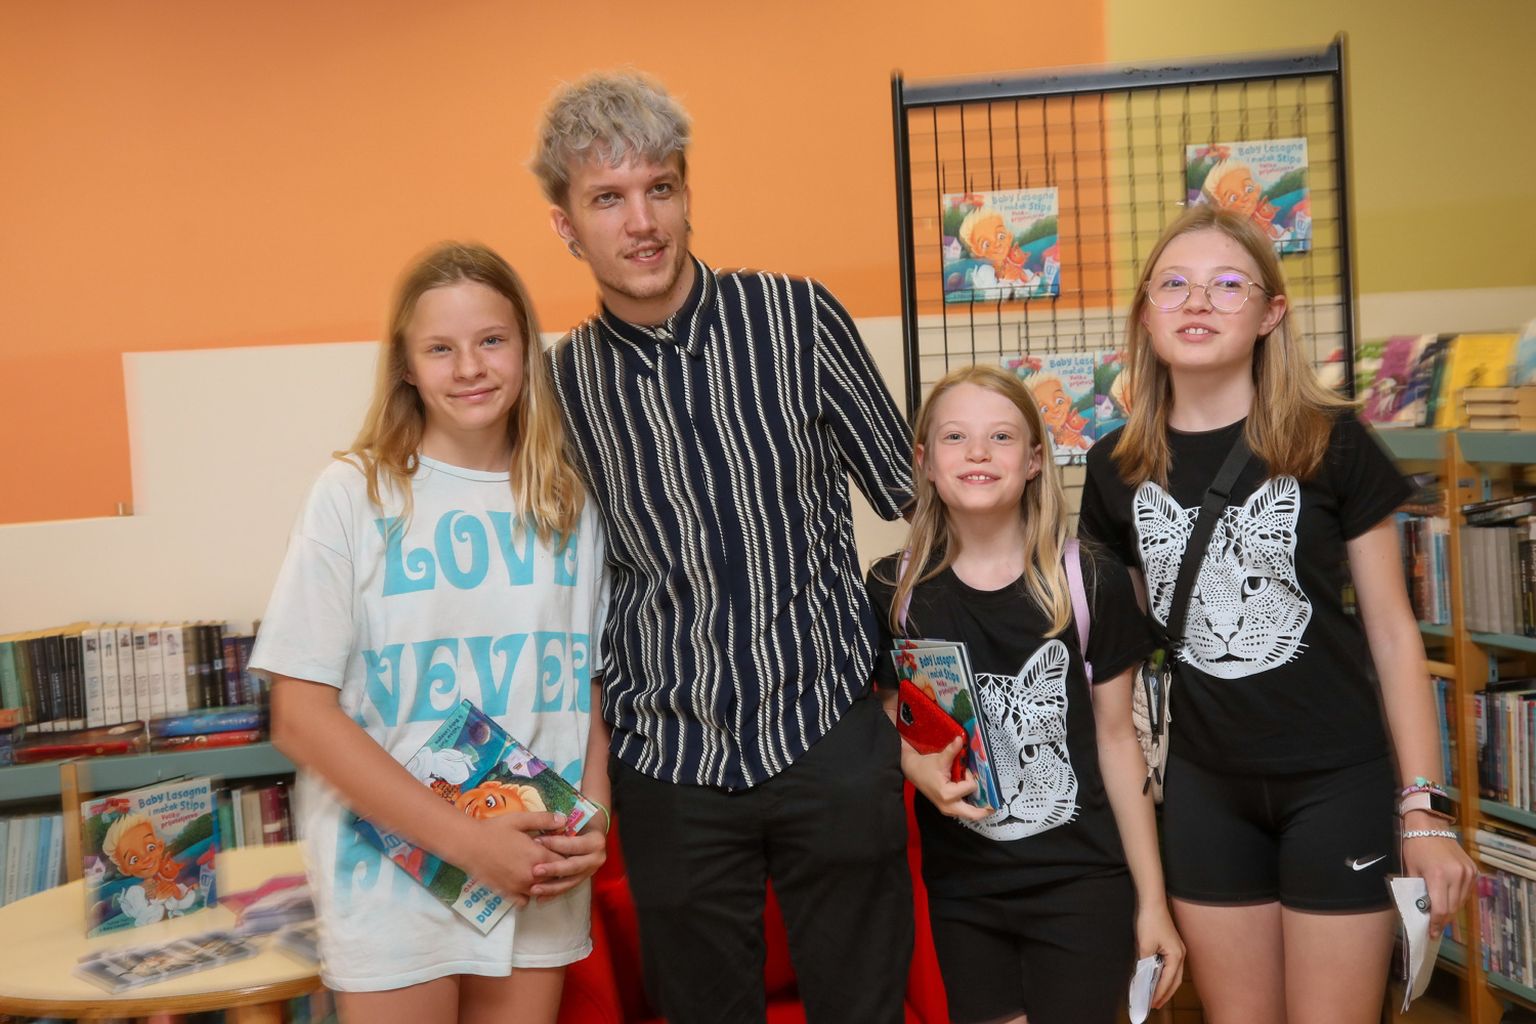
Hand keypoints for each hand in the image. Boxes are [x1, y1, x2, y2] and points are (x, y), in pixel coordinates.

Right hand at [453, 810, 567, 906]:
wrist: (468, 845)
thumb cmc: (494, 830)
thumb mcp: (520, 819)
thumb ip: (543, 820)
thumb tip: (564, 820)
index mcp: (539, 856)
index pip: (564, 861)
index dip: (565, 855)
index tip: (561, 850)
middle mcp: (532, 876)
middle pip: (556, 879)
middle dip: (556, 870)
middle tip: (550, 860)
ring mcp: (519, 887)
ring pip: (541, 891)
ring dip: (543, 883)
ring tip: (538, 871)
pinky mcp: (507, 894)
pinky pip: (524, 901)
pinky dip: (526, 895)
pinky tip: (523, 883)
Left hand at [530, 825, 607, 900]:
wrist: (591, 829)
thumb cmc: (579, 820)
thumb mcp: (573, 817)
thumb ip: (562, 823)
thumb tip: (548, 825)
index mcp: (596, 841)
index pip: (575, 844)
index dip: (556, 843)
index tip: (536, 841)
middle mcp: (596, 859)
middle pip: (574, 866)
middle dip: (554, 869)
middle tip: (535, 870)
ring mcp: (589, 871)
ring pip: (570, 882)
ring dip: (552, 887)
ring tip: (534, 889)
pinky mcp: (582, 879)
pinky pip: (567, 888)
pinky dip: (553, 894)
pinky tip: (539, 899)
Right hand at [900, 736, 990, 821]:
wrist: (912, 771)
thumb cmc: (925, 767)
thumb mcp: (939, 759)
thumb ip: (952, 751)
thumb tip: (960, 739)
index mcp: (947, 794)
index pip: (970, 787)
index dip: (970, 776)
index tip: (963, 770)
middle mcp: (948, 806)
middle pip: (973, 814)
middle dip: (985, 809)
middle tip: (996, 805)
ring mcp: (947, 809)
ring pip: (969, 815)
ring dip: (978, 808)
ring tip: (988, 803)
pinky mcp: (947, 808)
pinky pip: (963, 811)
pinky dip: (971, 807)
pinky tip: (975, 801)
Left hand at [1135, 901, 1184, 1008]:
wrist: (1152, 902)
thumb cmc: (1150, 921)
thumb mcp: (1144, 945)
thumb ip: (1145, 964)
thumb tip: (1143, 978)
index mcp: (1176, 956)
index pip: (1168, 981)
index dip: (1159, 994)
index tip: (1151, 1004)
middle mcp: (1180, 954)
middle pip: (1174, 980)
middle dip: (1165, 993)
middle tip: (1154, 1005)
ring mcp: (1177, 950)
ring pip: (1173, 974)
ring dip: (1164, 985)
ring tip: (1155, 995)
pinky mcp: (1172, 946)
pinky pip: (1169, 966)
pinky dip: (1163, 975)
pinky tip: (1155, 978)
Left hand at [1402, 826, 1475, 934]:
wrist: (1430, 825)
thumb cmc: (1415, 846)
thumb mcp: (1411, 869)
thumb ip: (1417, 890)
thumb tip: (1422, 910)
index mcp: (1438, 876)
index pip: (1440, 908)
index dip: (1436, 923)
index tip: (1432, 933)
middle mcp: (1457, 875)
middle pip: (1452, 908)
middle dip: (1443, 920)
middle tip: (1435, 928)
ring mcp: (1468, 873)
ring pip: (1461, 901)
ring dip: (1451, 910)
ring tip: (1441, 915)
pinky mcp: (1473, 869)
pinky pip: (1466, 891)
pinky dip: (1458, 898)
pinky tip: (1449, 899)